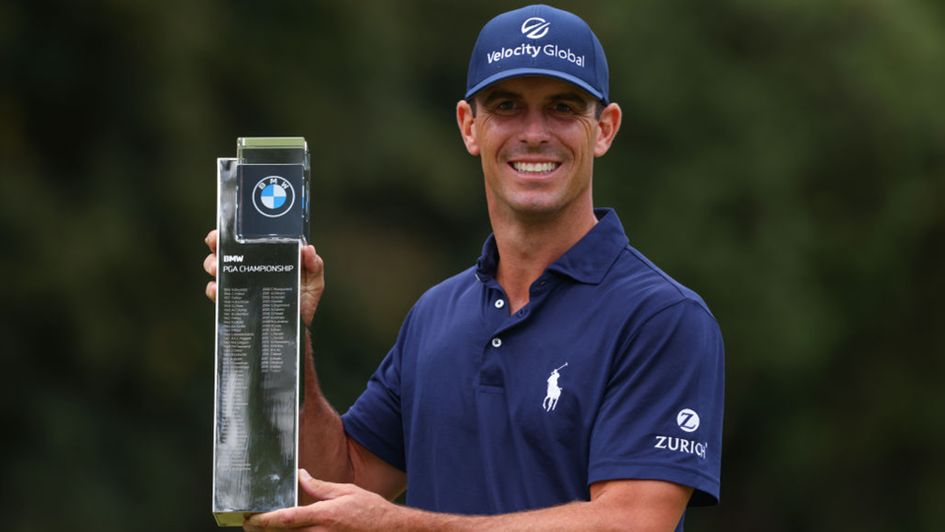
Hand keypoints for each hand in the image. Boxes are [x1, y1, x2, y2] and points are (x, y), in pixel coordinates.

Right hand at [203, 230, 324, 326]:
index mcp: (267, 258)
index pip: (247, 239)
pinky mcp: (234, 301)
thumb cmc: (303, 302)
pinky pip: (217, 293)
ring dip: (213, 264)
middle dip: (217, 243)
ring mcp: (240, 284)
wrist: (295, 330)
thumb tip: (308, 249)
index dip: (236, 230)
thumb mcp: (313, 281)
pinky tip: (217, 288)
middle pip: (226, 250)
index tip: (229, 228)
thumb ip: (314, 265)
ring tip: (217, 267)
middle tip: (216, 244)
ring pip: (217, 268)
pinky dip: (214, 289)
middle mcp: (250, 268)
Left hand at [244, 469, 403, 531]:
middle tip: (250, 522)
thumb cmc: (371, 512)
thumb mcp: (346, 492)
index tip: (251, 517)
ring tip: (265, 526)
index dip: (265, 519)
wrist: (391, 531)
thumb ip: (320, 487)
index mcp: (323, 516)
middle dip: (264, 529)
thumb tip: (302, 476)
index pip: (286, 519)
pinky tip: (288, 530)